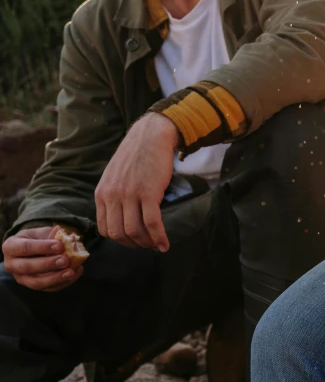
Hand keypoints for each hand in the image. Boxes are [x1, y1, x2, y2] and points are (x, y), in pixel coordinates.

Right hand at [2, 227, 83, 291]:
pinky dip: (63, 283)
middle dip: (48, 264)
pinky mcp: (34, 286)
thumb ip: (52, 235)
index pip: (25, 248)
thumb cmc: (36, 239)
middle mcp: (12, 265)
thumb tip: (70, 239)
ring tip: (71, 272)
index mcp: (11, 247)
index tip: (60, 245)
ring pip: (36, 283)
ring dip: (55, 278)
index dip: (42, 247)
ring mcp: (22, 278)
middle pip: (27, 267)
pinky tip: (75, 274)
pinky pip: (48, 288)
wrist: (32, 249)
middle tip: (65, 260)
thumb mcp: (40, 232)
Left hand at [95, 113, 177, 250]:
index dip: (119, 239)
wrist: (150, 136)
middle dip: (132, 244)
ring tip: (156, 245)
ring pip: (134, 231)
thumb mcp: (114, 176)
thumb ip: (113, 195)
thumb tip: (120, 216)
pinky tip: (165, 244)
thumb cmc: (136, 156)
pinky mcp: (149, 193)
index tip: (132, 240)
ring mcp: (130, 195)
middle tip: (145, 245)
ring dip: (146, 243)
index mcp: (101, 193)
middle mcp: (112, 195)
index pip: (104, 228)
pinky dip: (159, 237)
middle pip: (118, 233)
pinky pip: (152, 223)